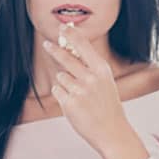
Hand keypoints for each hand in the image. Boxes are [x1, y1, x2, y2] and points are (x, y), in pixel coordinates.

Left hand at [42, 25, 148, 158]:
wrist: (111, 131)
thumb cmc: (106, 105)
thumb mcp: (104, 82)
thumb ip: (89, 67)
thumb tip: (71, 49)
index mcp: (102, 70)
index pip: (84, 46)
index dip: (72, 35)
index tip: (63, 27)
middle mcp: (91, 78)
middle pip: (66, 58)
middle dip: (54, 50)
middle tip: (47, 44)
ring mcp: (80, 91)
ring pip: (61, 77)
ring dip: (64, 83)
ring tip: (79, 96)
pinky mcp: (70, 103)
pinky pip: (57, 91)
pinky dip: (62, 95)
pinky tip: (74, 103)